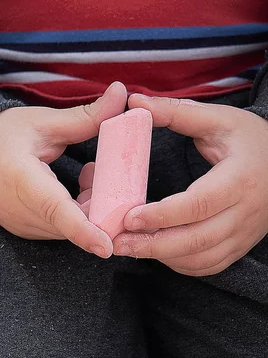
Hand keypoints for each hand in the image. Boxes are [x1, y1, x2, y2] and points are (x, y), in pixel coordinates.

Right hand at [0, 82, 126, 258]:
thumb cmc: (1, 134)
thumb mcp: (43, 121)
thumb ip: (86, 115)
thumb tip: (121, 92)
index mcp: (21, 178)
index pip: (56, 209)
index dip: (83, 229)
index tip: (106, 246)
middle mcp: (19, 210)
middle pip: (73, 221)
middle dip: (100, 203)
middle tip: (99, 170)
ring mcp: (21, 225)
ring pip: (70, 229)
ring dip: (89, 208)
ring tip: (86, 175)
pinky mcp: (24, 231)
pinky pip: (60, 230)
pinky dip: (75, 214)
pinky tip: (71, 189)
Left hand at [113, 95, 267, 275]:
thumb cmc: (249, 138)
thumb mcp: (216, 119)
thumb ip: (174, 112)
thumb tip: (133, 102)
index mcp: (240, 179)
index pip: (199, 204)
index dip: (162, 215)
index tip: (128, 217)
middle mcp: (246, 212)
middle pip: (197, 239)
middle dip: (153, 245)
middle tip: (117, 242)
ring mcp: (245, 232)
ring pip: (202, 258)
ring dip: (162, 257)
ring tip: (128, 247)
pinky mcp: (240, 244)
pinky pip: (210, 265)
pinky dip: (181, 264)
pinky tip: (156, 252)